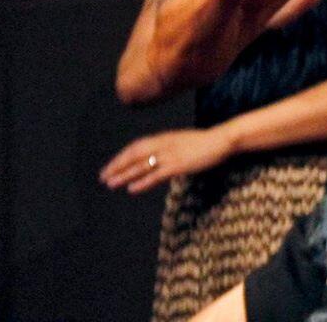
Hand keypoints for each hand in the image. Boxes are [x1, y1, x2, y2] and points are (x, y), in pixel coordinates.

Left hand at [99, 128, 230, 193]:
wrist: (223, 140)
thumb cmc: (206, 142)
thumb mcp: (183, 142)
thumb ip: (170, 148)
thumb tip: (159, 158)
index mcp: (164, 137)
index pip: (136, 146)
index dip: (122, 157)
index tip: (110, 167)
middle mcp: (163, 144)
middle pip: (134, 155)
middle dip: (117, 166)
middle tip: (103, 177)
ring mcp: (170, 155)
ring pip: (142, 165)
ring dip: (125, 175)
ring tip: (111, 184)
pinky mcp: (178, 165)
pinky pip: (156, 174)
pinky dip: (143, 182)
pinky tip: (132, 189)